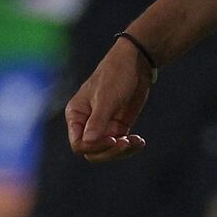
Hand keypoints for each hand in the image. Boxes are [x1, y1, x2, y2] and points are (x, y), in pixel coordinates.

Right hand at [66, 38, 153, 161]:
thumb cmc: (115, 75)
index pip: (78, 143)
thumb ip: (96, 121)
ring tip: (136, 141)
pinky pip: (120, 145)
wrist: (135, 64)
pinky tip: (140, 141)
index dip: (93, 147)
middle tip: (125, 143)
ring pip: (107, 151)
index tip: (112, 139)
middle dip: (109, 152)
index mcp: (76, 114)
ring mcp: (103, 126)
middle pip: (91, 151)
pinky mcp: (117, 126)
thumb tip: (88, 143)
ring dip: (121, 151)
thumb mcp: (106, 98)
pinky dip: (130, 146)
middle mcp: (87, 123)